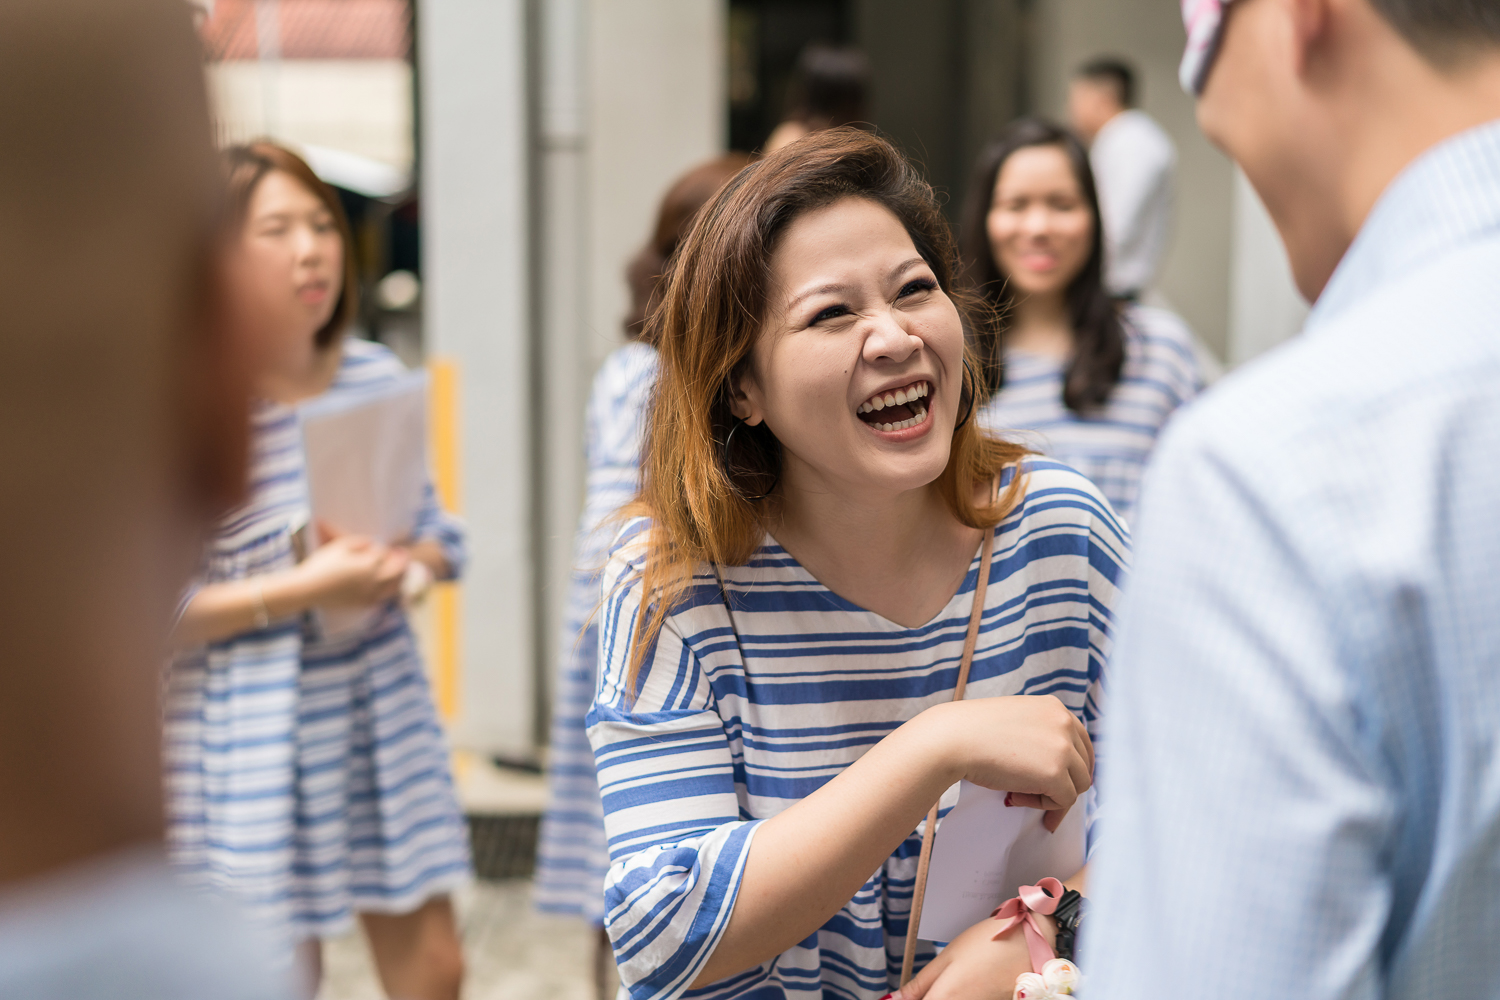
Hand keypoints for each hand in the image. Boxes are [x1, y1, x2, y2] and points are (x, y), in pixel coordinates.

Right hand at [296, 525, 408, 608]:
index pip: (386, 557)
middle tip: (404, 556)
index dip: (392, 552)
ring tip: (402, 573)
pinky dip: (388, 593)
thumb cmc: (322, 564)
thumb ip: (359, 542)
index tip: (396, 549)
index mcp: (368, 565)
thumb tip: (373, 544)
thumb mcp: (339, 546)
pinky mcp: (360, 604)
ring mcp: (368, 594)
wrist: (307, 589)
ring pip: (392, 588)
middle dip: (402, 563)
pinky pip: (381, 599)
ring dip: (400, 579)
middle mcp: (372, 581)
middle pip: (396, 572)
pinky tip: (388, 589)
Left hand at [893, 910, 1055, 999]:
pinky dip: (962, 997)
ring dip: (945, 997)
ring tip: (951, 983)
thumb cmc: (989, 942)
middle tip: (926, 990)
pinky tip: (966, 987)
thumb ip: (921, 984)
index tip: (907, 996)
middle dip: (928, 998)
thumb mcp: (948, 956)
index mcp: (947, 998)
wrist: (1033, 940)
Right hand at [923, 696, 1092, 831]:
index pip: (1081, 740)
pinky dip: (1042, 806)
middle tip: (1041, 796)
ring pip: (1079, 785)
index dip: (1074, 765)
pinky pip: (1064, 800)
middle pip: (1083, 765)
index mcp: (1054, 707)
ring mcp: (1063, 748)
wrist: (954, 738)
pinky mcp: (1056, 773)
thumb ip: (1038, 733)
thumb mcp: (1015, 720)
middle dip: (1065, 784)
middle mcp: (1064, 722)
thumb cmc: (973, 731)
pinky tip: (1014, 797)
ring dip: (1052, 795)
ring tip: (1018, 794)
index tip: (1063, 780)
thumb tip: (1051, 763)